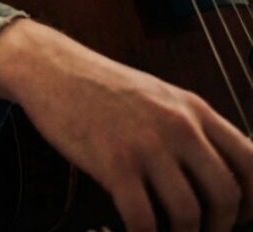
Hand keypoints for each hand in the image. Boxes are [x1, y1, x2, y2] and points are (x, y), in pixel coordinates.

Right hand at [0, 19, 252, 231]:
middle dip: (217, 225)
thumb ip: (189, 128)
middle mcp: (177, 125)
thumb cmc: (100, 86)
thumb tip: (220, 177)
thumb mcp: (157, 95)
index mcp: (193, 108)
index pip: (252, 163)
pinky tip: (132, 229)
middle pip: (226, 195)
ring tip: (163, 230)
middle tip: (197, 229)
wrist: (49, 67)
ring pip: (189, 214)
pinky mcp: (113, 162)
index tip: (238, 216)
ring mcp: (145, 144)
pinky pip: (144, 220)